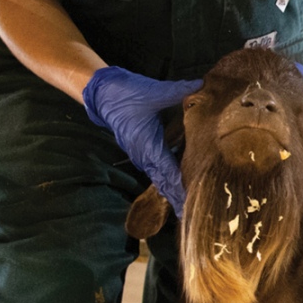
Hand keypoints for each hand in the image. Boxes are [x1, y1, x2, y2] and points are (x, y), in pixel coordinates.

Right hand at [82, 66, 202, 216]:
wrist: (102, 93)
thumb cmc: (125, 94)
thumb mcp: (154, 92)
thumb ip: (178, 91)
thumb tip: (200, 85)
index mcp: (148, 145)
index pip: (169, 172)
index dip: (181, 188)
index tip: (192, 204)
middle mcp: (144, 155)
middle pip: (165, 183)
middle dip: (178, 198)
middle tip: (193, 217)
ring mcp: (142, 154)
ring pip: (160, 178)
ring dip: (172, 191)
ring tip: (187, 207)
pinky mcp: (142, 149)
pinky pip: (157, 169)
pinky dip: (167, 179)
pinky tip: (178, 185)